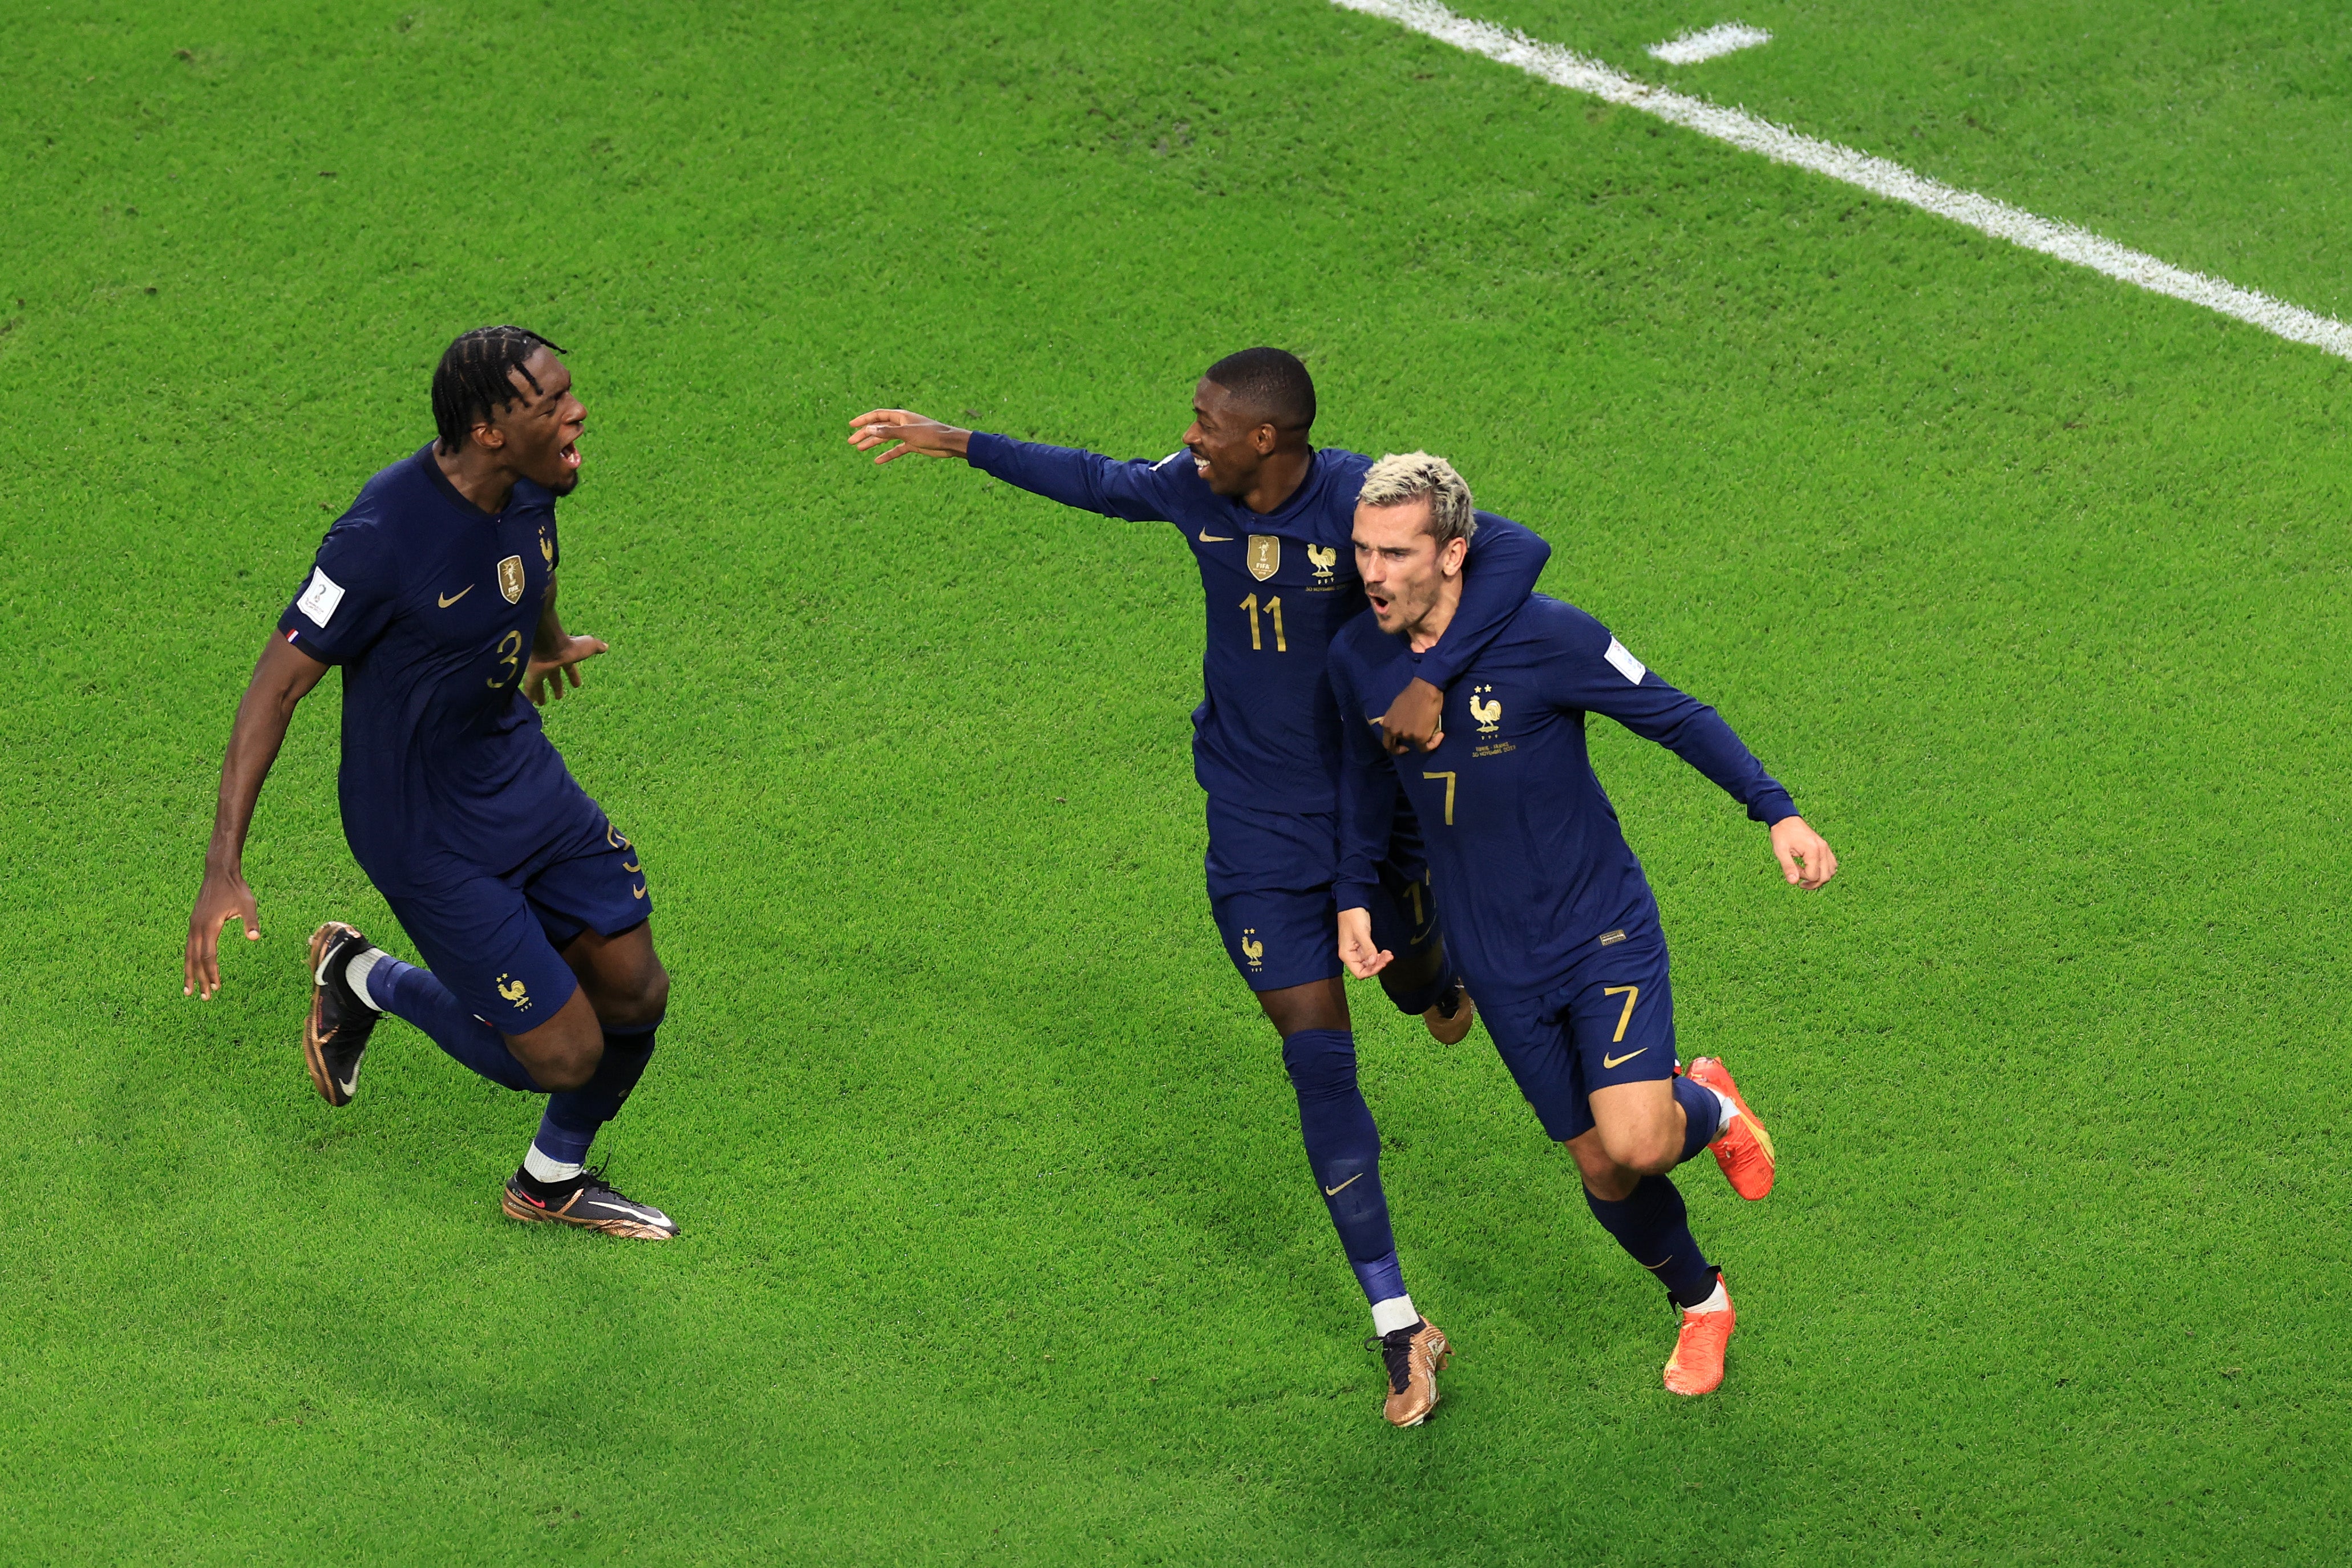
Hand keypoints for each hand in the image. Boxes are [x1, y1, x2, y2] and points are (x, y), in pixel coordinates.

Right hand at [185, 863, 259, 998]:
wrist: (219, 872)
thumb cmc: (236, 889)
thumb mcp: (248, 904)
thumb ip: (251, 921)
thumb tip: (255, 938)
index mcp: (209, 926)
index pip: (208, 956)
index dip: (211, 973)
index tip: (216, 987)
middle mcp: (197, 928)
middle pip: (195, 959)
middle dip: (198, 979)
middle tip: (204, 998)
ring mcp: (193, 925)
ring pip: (188, 954)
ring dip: (189, 972)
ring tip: (188, 990)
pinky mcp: (193, 923)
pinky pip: (189, 946)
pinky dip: (189, 960)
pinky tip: (191, 968)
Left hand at [525, 634, 607, 705]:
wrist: (551, 643)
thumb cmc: (570, 646)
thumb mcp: (589, 646)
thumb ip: (596, 647)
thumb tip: (605, 646)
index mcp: (565, 657)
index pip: (569, 669)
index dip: (573, 676)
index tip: (576, 685)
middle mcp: (551, 663)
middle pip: (553, 677)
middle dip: (556, 686)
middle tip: (558, 697)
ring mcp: (540, 669)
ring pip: (540, 684)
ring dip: (541, 693)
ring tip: (542, 703)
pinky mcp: (532, 675)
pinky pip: (530, 688)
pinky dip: (529, 696)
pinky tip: (529, 704)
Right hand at [848, 409, 971, 462]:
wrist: (949, 443)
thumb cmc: (931, 434)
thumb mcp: (907, 433)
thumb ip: (888, 432)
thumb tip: (869, 429)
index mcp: (900, 416)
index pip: (877, 415)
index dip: (864, 420)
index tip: (851, 425)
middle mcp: (902, 424)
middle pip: (879, 427)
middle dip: (864, 434)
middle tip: (851, 442)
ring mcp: (906, 434)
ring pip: (885, 438)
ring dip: (873, 443)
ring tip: (859, 449)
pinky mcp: (912, 444)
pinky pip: (896, 449)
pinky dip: (887, 454)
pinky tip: (877, 461)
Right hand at [1337, 906, 1392, 978]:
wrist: (1353, 904)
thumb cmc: (1353, 916)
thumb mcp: (1362, 932)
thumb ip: (1368, 948)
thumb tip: (1373, 962)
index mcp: (1347, 955)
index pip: (1359, 972)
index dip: (1372, 971)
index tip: (1382, 963)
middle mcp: (1351, 955)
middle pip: (1366, 968)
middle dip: (1378, 964)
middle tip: (1388, 956)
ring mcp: (1356, 951)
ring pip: (1370, 963)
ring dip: (1380, 960)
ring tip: (1389, 954)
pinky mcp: (1362, 945)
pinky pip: (1371, 955)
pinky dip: (1378, 955)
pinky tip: (1385, 952)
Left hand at [1378, 677, 1444, 754]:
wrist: (1425, 689)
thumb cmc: (1411, 695)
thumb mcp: (1394, 707)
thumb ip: (1390, 719)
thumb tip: (1382, 724)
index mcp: (1387, 725)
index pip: (1387, 744)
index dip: (1395, 748)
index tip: (1403, 746)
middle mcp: (1396, 732)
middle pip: (1404, 743)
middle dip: (1412, 742)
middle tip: (1420, 737)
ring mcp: (1408, 735)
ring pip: (1416, 743)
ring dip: (1424, 736)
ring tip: (1430, 725)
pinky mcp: (1420, 737)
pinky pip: (1427, 747)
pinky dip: (1434, 743)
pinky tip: (1440, 734)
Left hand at [1770, 816, 1837, 889]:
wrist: (1786, 819)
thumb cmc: (1782, 834)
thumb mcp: (1780, 851)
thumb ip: (1788, 867)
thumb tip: (1794, 882)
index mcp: (1813, 850)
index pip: (1813, 875)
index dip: (1802, 877)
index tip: (1792, 868)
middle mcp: (1823, 849)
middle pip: (1825, 877)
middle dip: (1812, 882)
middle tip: (1799, 880)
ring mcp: (1826, 848)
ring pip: (1831, 872)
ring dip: (1819, 878)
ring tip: (1805, 874)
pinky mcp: (1825, 847)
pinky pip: (1831, 864)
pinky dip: (1824, 870)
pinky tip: (1812, 868)